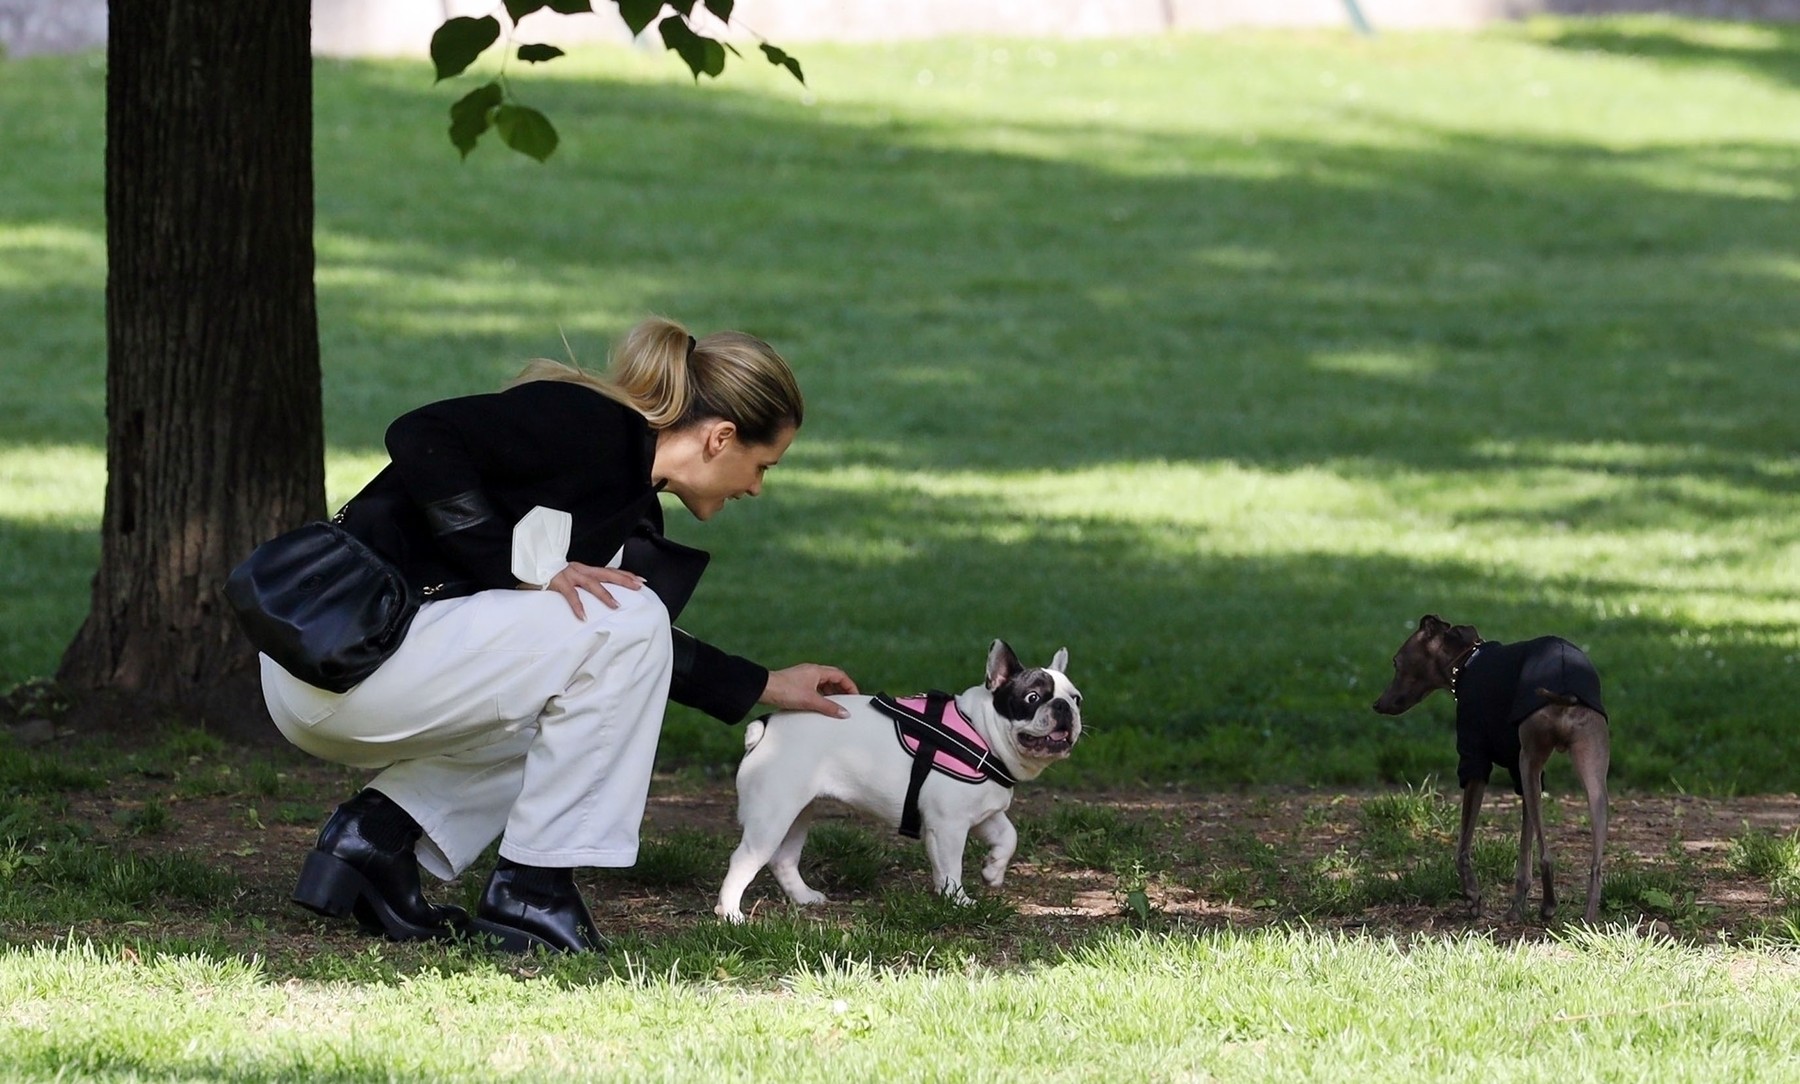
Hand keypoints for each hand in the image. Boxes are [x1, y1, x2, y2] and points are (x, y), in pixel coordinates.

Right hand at [527, 561, 643, 620]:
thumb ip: (582, 584)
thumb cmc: (550, 573)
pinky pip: (570, 595)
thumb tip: (597, 597)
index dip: (625, 574)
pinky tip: (583, 616)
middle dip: (624, 580)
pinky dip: (577, 606)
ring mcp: (570, 574)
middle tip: (638, 587)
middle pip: (607, 573)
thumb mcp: (570, 577)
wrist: (531, 562)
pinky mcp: (558, 582)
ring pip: (592, 584)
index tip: (641, 580)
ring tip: (616, 605)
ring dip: (605, 594)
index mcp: (585, 569)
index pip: (609, 570)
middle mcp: (580, 569)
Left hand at [761, 663, 858, 717]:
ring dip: (830, 693)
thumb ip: (829, 707)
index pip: (840, 675)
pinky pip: (814, 688)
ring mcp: (803, 677)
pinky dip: (820, 695)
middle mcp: (811, 671)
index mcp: (817, 670)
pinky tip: (819, 704)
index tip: (855, 696)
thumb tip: (844, 713)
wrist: (764, 689)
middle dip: (841, 689)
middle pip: (832, 678)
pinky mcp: (796, 684)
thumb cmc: (785, 690)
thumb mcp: (811, 700)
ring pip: (822, 683)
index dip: (850, 685)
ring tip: (834, 705)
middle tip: (847, 701)